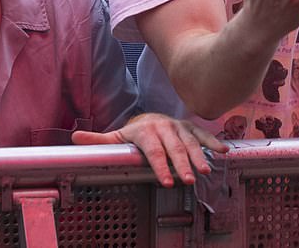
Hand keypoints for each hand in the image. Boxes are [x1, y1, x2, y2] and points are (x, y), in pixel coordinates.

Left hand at [72, 113, 227, 186]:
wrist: (152, 117)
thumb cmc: (135, 133)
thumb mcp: (117, 136)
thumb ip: (99, 141)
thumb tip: (75, 137)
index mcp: (146, 130)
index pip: (153, 151)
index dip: (160, 166)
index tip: (167, 181)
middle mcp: (164, 127)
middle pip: (174, 148)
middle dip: (182, 164)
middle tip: (189, 179)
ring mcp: (179, 126)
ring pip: (190, 142)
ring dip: (199, 156)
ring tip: (207, 170)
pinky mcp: (191, 128)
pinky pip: (203, 134)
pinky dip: (213, 142)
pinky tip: (224, 152)